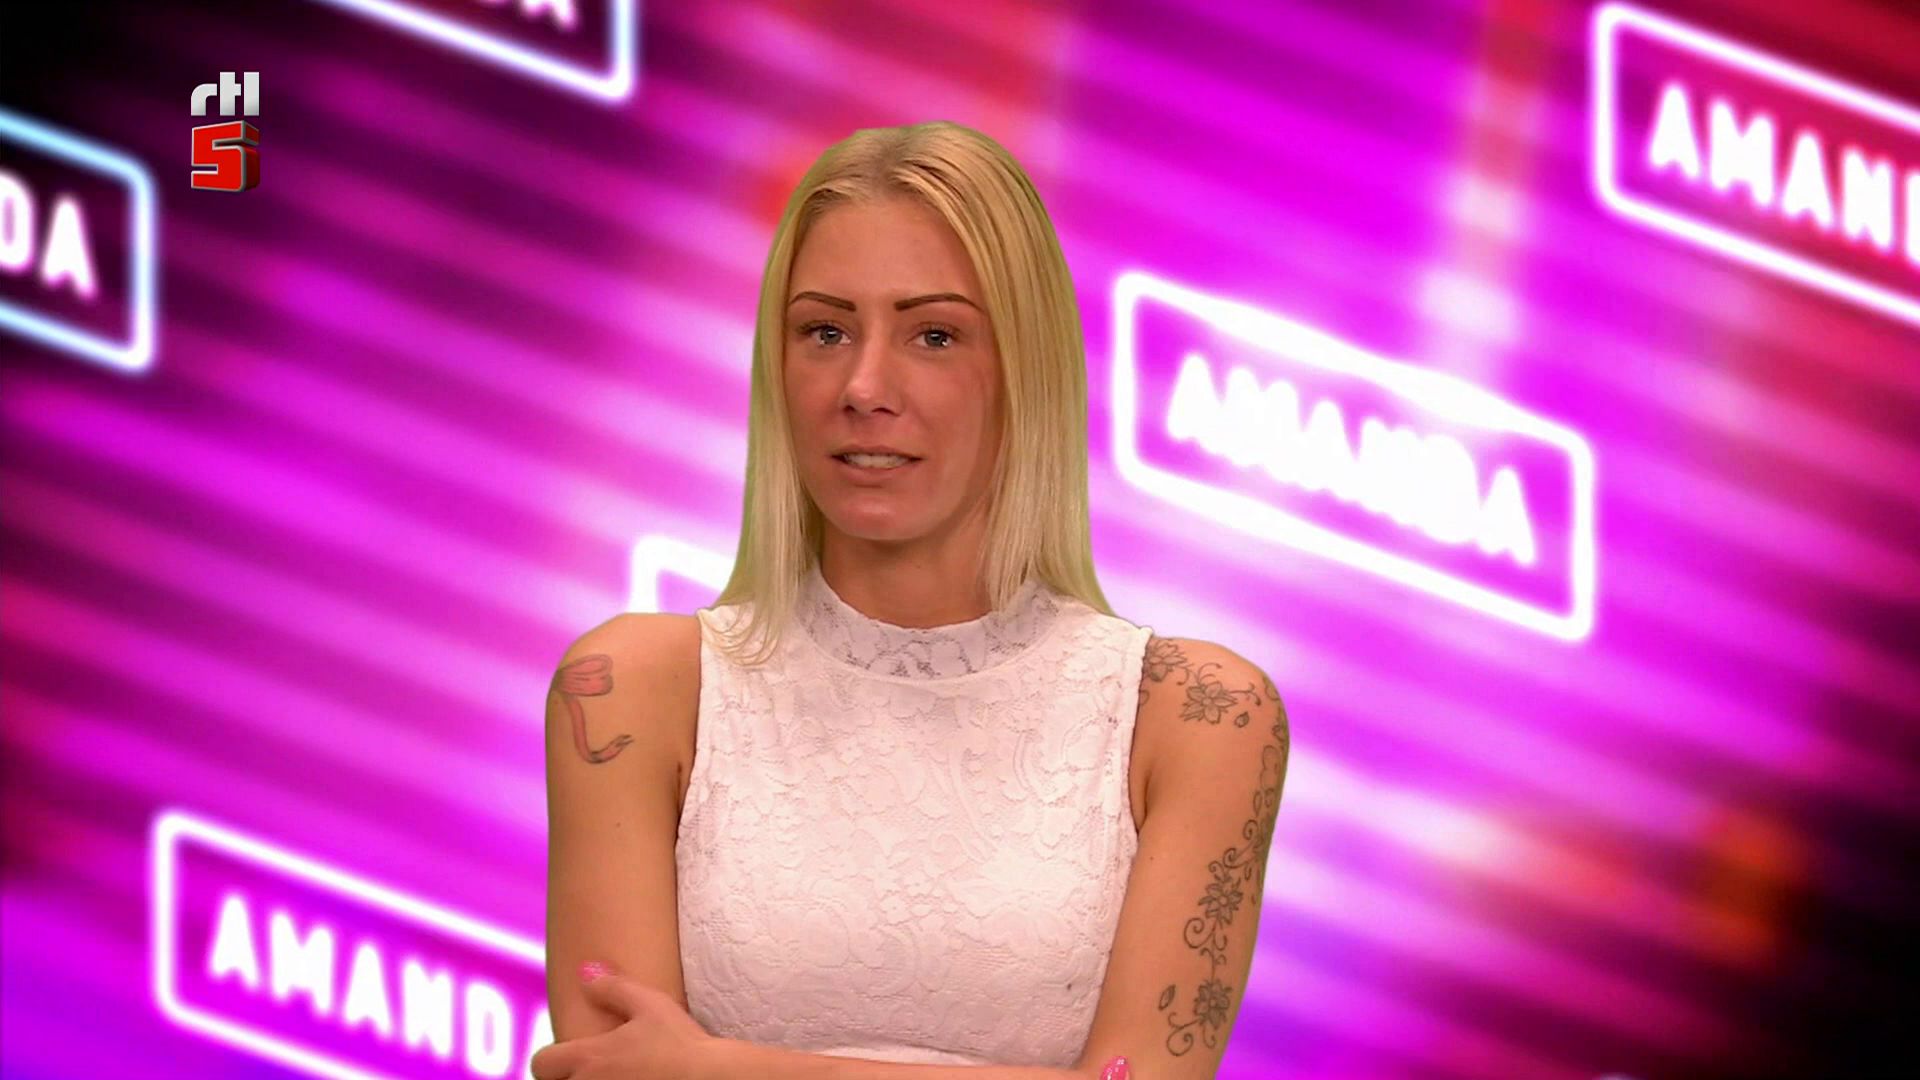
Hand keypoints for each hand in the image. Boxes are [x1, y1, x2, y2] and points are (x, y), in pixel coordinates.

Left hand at [529, 968, 719, 1079]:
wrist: (711, 1078)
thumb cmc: (682, 1042)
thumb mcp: (650, 1004)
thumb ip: (613, 988)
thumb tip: (585, 971)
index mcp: (589, 1057)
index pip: (542, 1064)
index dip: (551, 1059)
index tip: (568, 1057)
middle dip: (569, 1076)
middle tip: (593, 1067)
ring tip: (615, 1075)